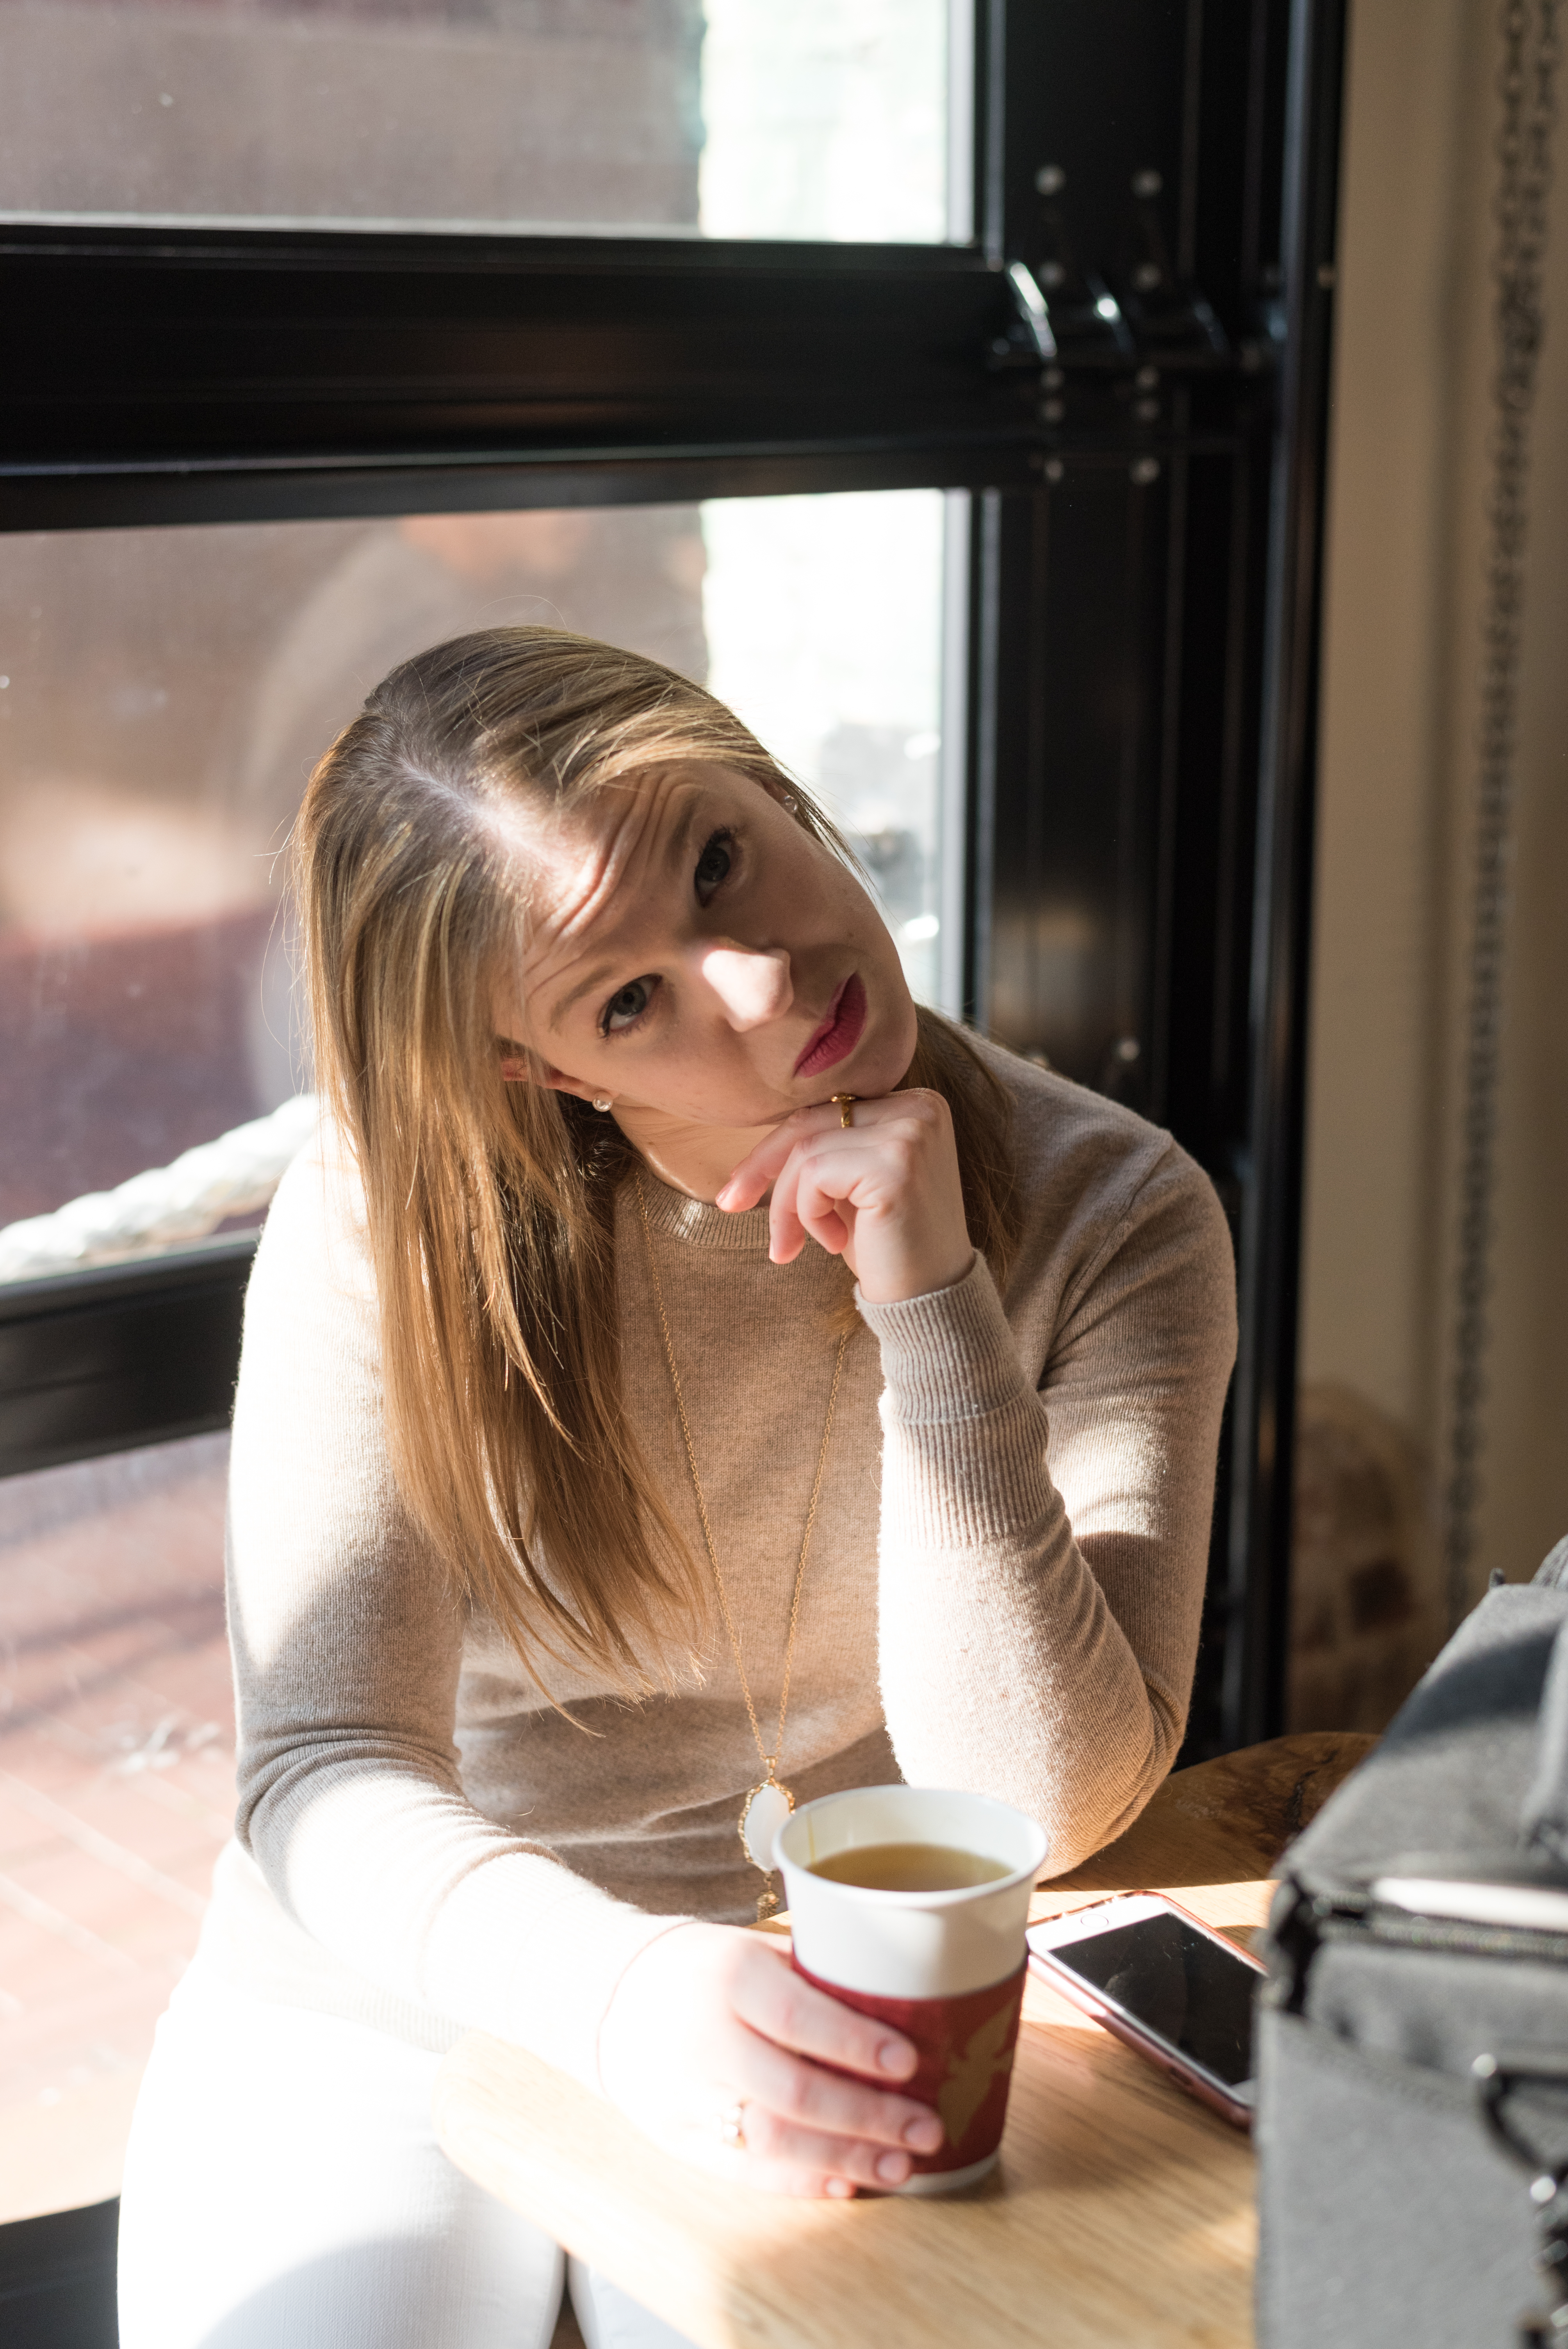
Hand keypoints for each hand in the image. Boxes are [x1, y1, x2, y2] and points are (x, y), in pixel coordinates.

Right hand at [597, 1922, 943, 2197]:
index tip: (909, 2063)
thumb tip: (903, 2001)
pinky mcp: (675, 2136)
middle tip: (925, 2129)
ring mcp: (687, 2094)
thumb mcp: (753, 1949)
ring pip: (772, 2140)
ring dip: (843, 2158)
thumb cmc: (707, 1968)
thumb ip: (814, 1976)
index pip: (799, 2016)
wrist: (614, 1995)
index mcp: (730, 1975)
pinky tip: (844, 2183)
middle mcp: (705, 2037)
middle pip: (793, 2090)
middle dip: (868, 2117)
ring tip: (900, 2167)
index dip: (856, 2044)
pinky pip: (742, 2170)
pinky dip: (798, 2182)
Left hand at [715, 1090, 973, 1303]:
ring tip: (798, 1244)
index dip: (776, 1146)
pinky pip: (815, 1176)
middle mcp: (920, 1109)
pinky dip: (807, 1214)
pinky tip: (834, 1243)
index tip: (738, 1183)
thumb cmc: (889, 1247)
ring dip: (788, 1206)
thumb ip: (826, 1150)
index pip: (826, 1110)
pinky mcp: (895, 1165)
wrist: (933, 1301)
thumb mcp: (852, 1186)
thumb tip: (756, 1144)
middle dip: (762, 1166)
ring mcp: (911, 1133)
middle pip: (811, 1123)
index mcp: (915, 1105)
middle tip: (730, 1203)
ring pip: (807, 1152)